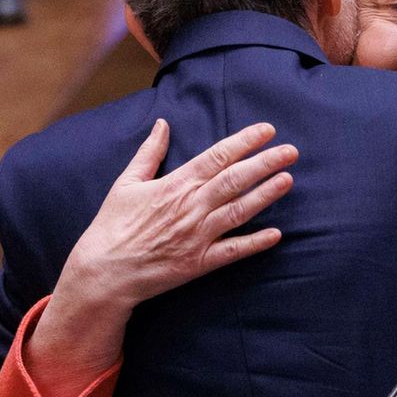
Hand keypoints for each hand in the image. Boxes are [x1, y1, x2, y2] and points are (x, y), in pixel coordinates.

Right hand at [66, 118, 296, 309]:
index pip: (217, 157)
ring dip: (266, 195)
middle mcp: (191, 207)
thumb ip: (149, 152)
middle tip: (292, 151)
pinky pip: (233, 251)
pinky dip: (255, 243)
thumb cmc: (112, 226)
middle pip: (235, 180)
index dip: (245, 142)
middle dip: (266, 163)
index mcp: (175, 184)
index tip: (267, 130)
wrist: (104, 272)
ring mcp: (198, 236)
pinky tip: (277, 234)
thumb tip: (162, 123)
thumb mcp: (126, 183)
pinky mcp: (200, 263)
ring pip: (239, 211)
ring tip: (288, 179)